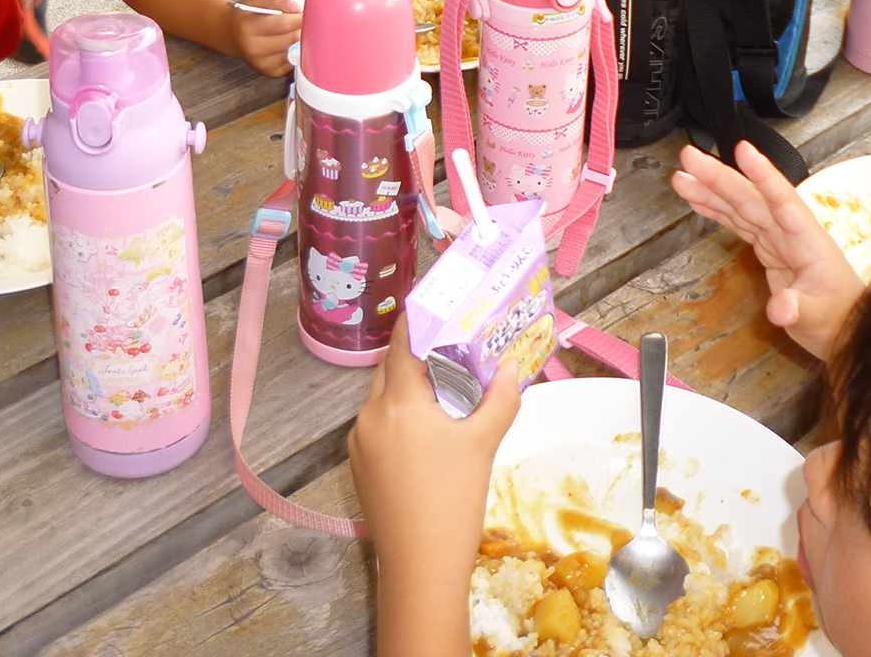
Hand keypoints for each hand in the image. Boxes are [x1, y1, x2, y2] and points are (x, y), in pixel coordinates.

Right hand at [224, 0, 299, 76]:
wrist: (230, 34)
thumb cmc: (246, 14)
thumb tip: (297, 8)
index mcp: (249, 27)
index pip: (284, 24)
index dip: (299, 17)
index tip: (305, 13)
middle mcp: (254, 48)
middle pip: (292, 38)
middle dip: (301, 28)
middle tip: (301, 21)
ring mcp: (261, 63)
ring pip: (294, 51)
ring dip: (299, 40)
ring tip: (292, 31)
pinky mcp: (269, 71)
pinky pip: (292, 62)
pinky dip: (293, 52)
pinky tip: (286, 44)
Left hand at [350, 314, 520, 656]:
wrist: (420, 566)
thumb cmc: (454, 500)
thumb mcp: (484, 443)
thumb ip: (500, 397)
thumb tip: (510, 366)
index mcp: (398, 402)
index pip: (403, 343)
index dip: (419, 320)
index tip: (437, 303)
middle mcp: (369, 415)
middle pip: (390, 368)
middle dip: (418, 353)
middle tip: (451, 345)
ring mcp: (360, 443)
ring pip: (383, 397)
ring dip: (409, 386)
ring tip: (445, 386)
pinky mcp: (359, 467)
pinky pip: (378, 425)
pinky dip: (400, 414)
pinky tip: (428, 429)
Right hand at [671, 141, 863, 358]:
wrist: (845, 326)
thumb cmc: (838, 317)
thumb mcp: (819, 318)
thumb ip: (799, 310)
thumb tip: (781, 310)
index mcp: (807, 239)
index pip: (783, 200)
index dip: (763, 175)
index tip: (743, 150)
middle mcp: (790, 231)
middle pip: (751, 197)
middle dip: (719, 176)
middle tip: (689, 158)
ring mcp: (778, 237)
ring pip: (740, 206)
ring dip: (710, 189)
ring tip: (682, 176)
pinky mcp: (768, 247)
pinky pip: (738, 222)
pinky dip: (716, 210)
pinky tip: (697, 200)